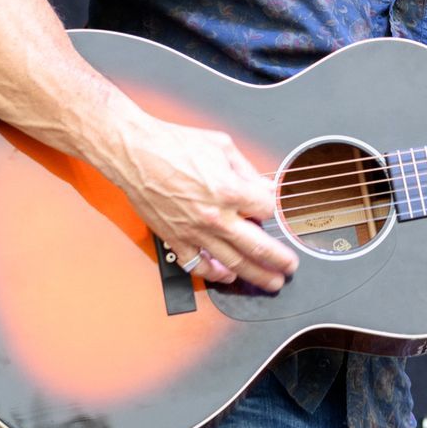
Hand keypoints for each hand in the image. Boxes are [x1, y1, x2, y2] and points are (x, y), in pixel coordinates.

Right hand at [107, 112, 295, 291]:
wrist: (136, 153)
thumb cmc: (174, 146)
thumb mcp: (222, 146)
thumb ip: (248, 170)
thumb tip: (265, 187)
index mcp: (229, 190)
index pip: (266, 210)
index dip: (273, 210)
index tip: (273, 211)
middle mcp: (215, 216)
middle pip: (258, 246)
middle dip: (279, 260)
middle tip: (290, 267)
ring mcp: (195, 231)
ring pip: (233, 263)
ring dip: (256, 275)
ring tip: (271, 281)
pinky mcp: (176, 239)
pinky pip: (198, 265)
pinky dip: (214, 274)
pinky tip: (227, 275)